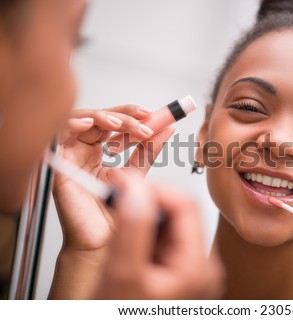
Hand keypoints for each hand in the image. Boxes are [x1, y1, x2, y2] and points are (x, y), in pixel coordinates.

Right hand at [53, 105, 173, 251]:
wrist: (103, 244)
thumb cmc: (115, 216)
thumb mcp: (137, 176)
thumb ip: (148, 152)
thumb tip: (165, 130)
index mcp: (101, 153)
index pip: (117, 124)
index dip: (136, 116)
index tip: (158, 114)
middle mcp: (85, 152)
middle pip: (102, 119)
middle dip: (126, 116)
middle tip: (146, 119)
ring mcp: (72, 157)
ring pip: (83, 121)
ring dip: (105, 118)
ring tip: (125, 125)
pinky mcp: (60, 166)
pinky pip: (60, 136)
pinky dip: (74, 123)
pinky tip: (90, 124)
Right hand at [93, 170, 223, 299]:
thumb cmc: (126, 319)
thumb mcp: (121, 277)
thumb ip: (131, 230)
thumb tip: (137, 188)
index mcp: (198, 268)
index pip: (185, 204)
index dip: (153, 189)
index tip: (124, 184)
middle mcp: (202, 268)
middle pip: (180, 213)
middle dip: (147, 203)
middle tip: (118, 198)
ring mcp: (191, 272)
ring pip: (171, 225)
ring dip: (144, 217)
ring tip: (121, 223)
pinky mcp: (179, 273)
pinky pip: (166, 240)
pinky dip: (146, 233)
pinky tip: (130, 243)